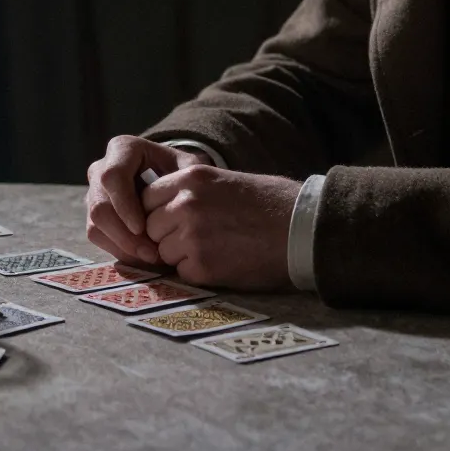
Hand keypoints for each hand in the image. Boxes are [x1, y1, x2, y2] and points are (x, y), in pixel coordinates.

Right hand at [84, 135, 205, 264]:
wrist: (171, 178)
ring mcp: (94, 193)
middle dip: (124, 235)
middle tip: (151, 253)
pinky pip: (97, 237)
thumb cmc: (181, 171)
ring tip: (151, 258)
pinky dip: (119, 251)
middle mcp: (101, 169)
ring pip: (95, 225)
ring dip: (122, 246)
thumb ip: (186, 179)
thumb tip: (177, 205)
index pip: (112, 177)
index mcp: (122, 149)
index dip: (124, 205)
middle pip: (99, 206)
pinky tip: (143, 257)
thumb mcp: (189, 167)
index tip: (143, 228)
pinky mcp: (94, 215)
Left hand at [141, 165, 297, 290]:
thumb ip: (190, 192)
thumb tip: (161, 209)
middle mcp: (186, 204)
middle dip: (167, 235)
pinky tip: (223, 263)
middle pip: (150, 227)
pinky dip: (197, 272)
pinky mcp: (202, 266)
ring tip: (215, 249)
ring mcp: (192, 236)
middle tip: (198, 238)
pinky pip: (182, 272)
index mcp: (191, 178)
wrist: (303, 230)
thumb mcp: (226, 181)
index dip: (158, 212)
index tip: (175, 220)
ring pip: (163, 252)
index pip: (147, 198)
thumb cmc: (271, 204)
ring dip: (181, 255)